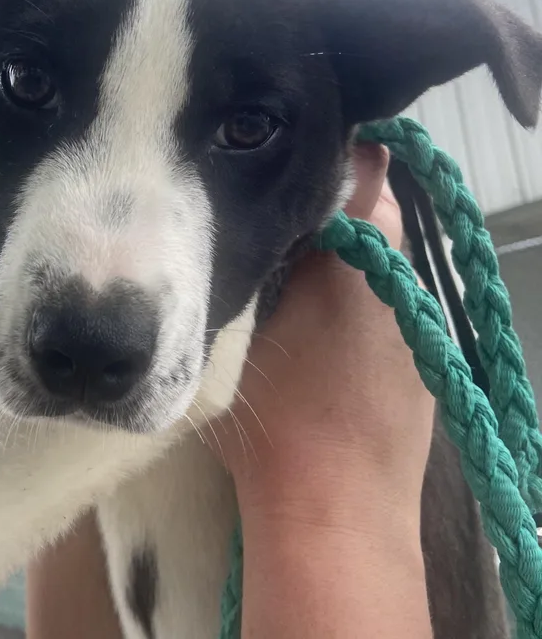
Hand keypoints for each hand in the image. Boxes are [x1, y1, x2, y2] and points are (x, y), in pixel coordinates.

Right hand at [210, 144, 434, 636]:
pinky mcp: (425, 366)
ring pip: (379, 268)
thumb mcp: (240, 327)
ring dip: (343, 261)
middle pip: (372, 218)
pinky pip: (391, 312)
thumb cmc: (277, 413)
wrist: (333, 512)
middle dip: (327, 212)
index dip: (326, 154)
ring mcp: (418, 327)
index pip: (363, 169)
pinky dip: (362, 307)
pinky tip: (326, 342)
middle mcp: (401, 281)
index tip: (283, 157)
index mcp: (357, 256)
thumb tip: (250, 218)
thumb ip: (249, 263)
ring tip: (293, 285)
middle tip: (272, 228)